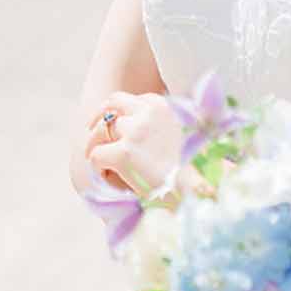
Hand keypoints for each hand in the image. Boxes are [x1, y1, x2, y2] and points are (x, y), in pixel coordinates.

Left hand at [85, 91, 212, 200]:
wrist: (197, 191)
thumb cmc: (194, 170)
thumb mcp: (186, 133)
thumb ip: (166, 122)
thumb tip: (144, 124)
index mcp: (163, 105)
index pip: (131, 99)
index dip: (122, 114)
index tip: (119, 127)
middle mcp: (148, 112)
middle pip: (112, 105)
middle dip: (99, 117)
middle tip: (93, 131)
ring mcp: (135, 131)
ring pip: (100, 131)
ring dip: (96, 146)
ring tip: (103, 165)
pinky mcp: (123, 153)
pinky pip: (96, 156)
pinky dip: (99, 169)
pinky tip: (111, 179)